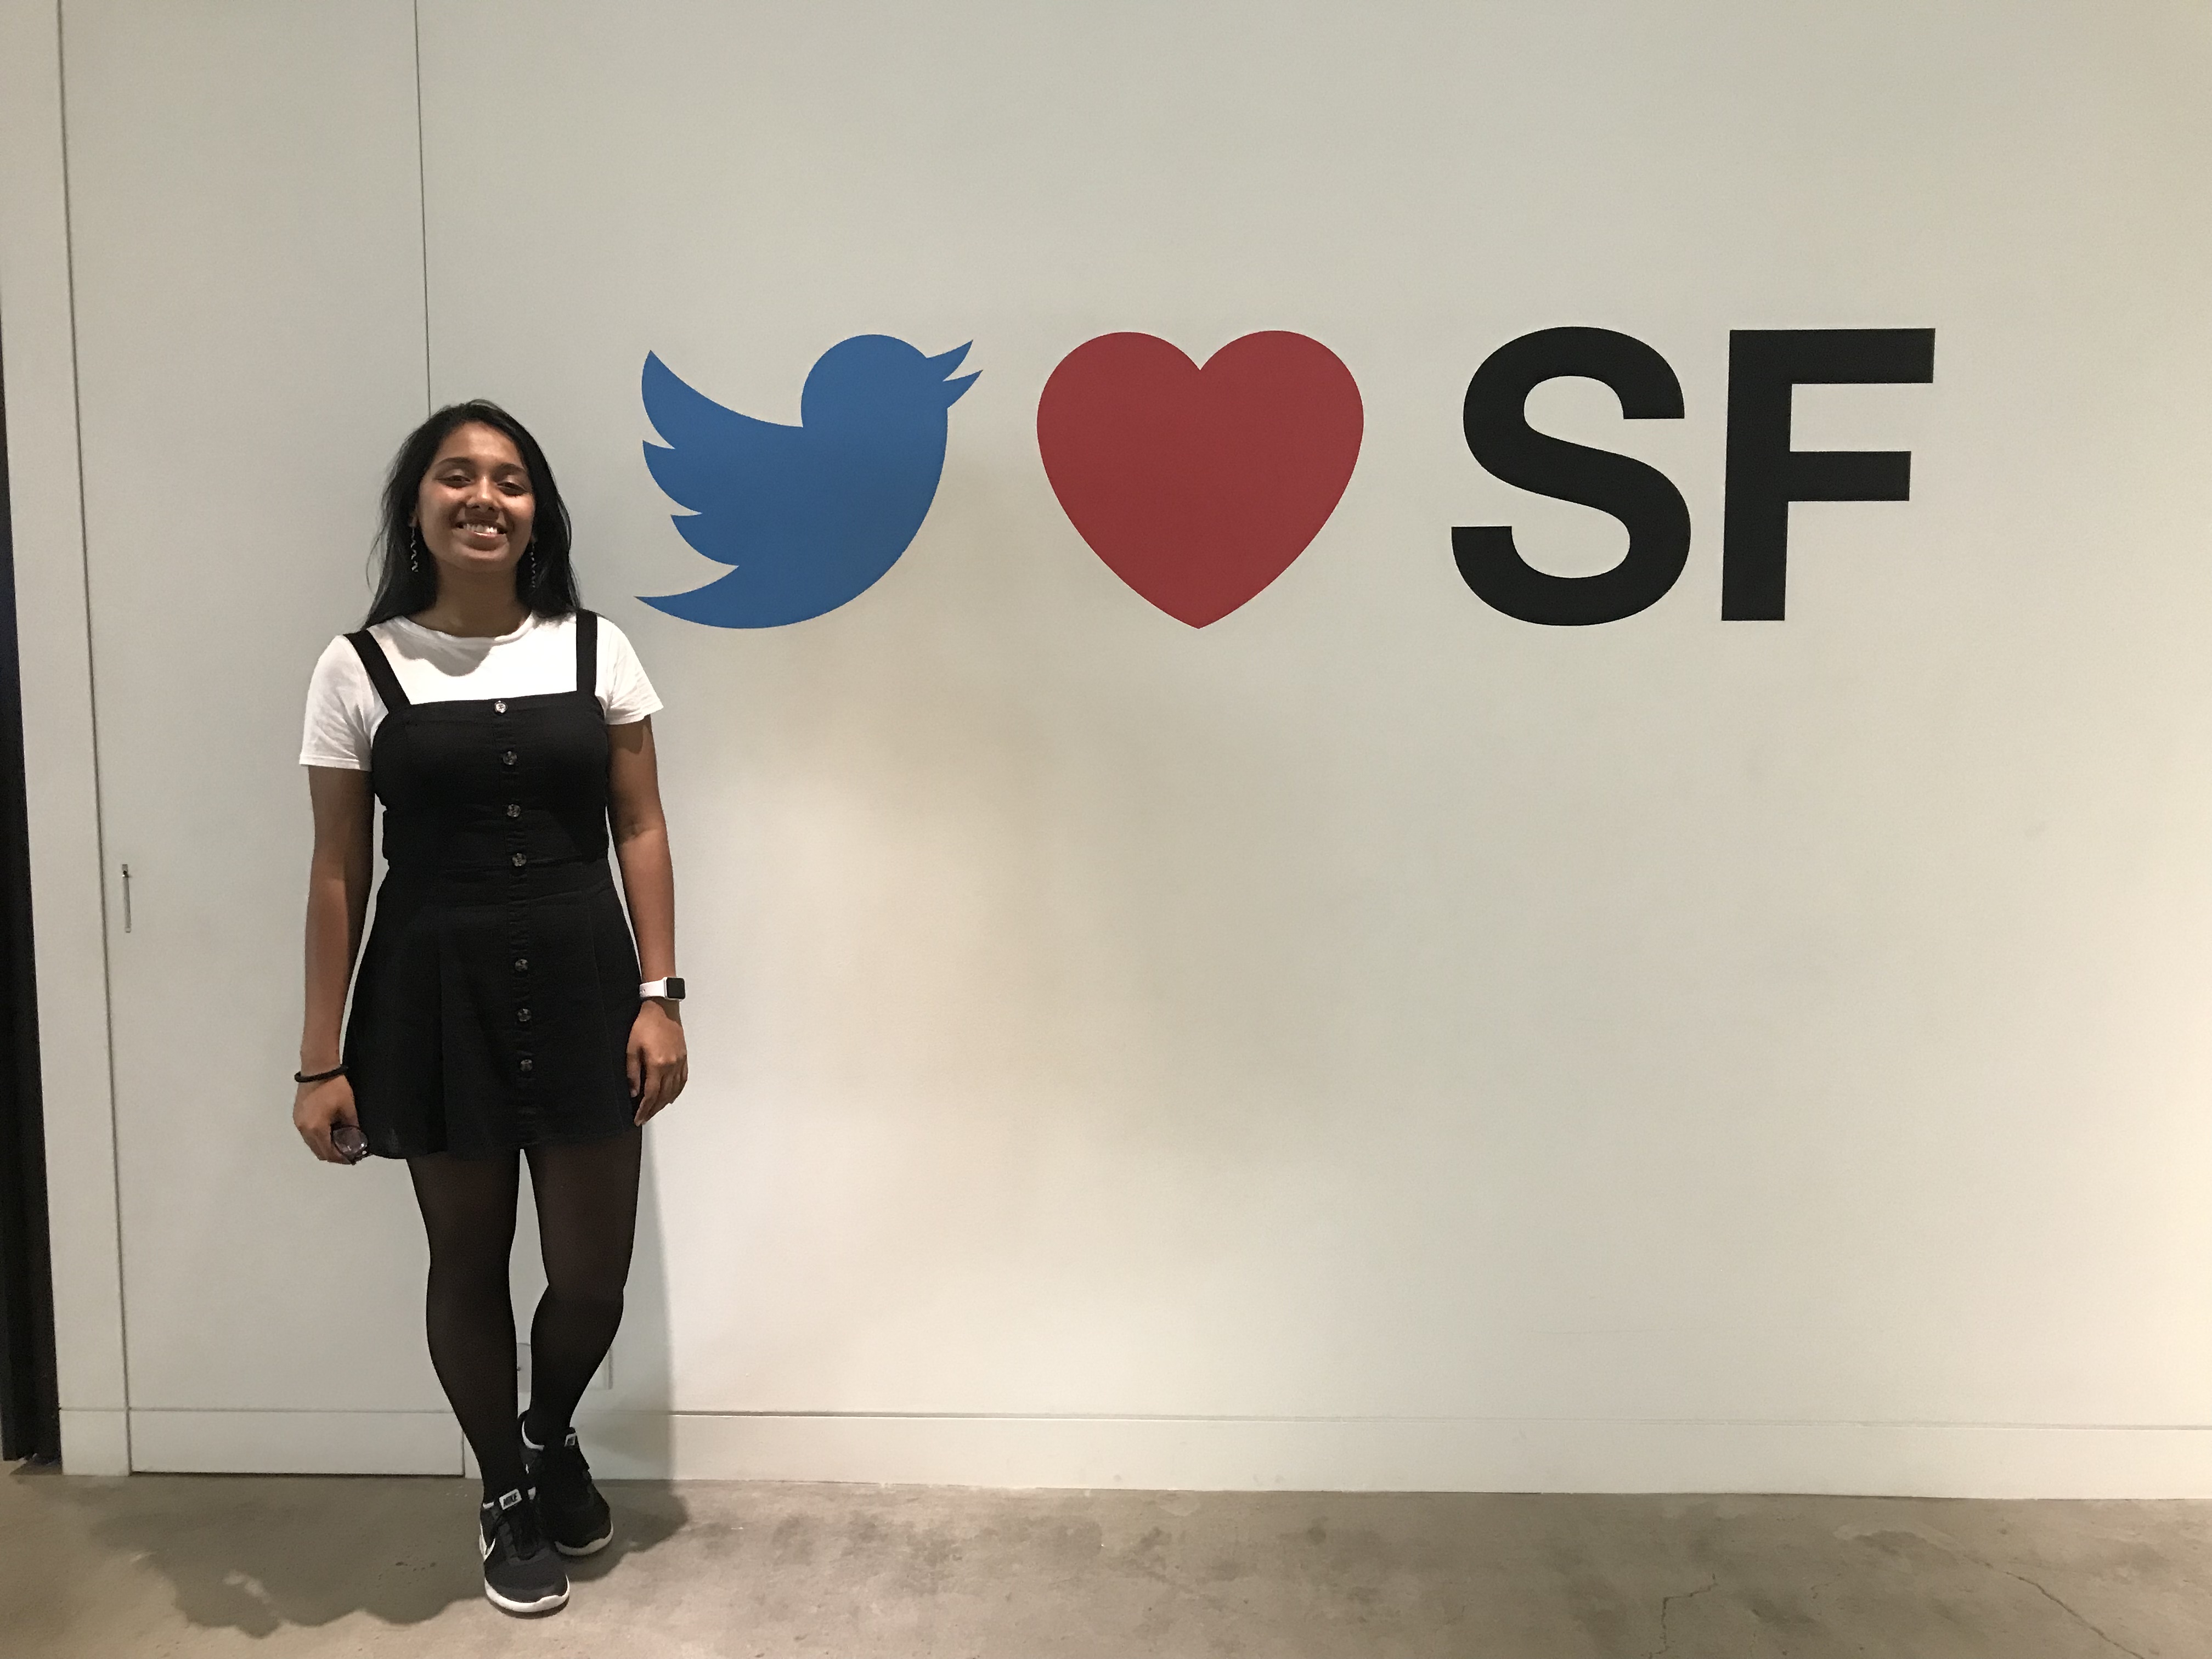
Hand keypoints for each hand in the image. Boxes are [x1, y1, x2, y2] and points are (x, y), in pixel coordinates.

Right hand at [293, 1073, 360, 1163]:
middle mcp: (304, 1129)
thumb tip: (357, 1139)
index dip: (341, 1158)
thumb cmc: (334, 1087)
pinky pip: (308, 1135)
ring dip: (325, 1146)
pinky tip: (330, 1132)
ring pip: (312, 1144)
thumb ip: (352, 1126)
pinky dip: (318, 1138)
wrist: (317, 1070)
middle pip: (318, 1151)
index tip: (352, 1159)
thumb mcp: (348, 1108)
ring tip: (340, 1142)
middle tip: (347, 1152)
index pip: (328, 1153)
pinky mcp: (297, 1117)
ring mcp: (298, 1123)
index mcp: (316, 1129)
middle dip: (333, 1154)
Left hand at [628, 1000, 687, 1124]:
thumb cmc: (644, 1025)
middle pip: (664, 1096)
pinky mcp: (684, 1057)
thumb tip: (633, 1092)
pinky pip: (683, 1080)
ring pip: (674, 1090)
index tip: (638, 1118)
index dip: (644, 1109)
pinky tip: (671, 1097)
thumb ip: (632, 1072)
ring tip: (655, 1110)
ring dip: (664, 1103)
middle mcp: (671, 1066)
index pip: (651, 1094)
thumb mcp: (631, 1048)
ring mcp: (680, 1062)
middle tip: (644, 1118)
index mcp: (657, 1064)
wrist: (662, 1008)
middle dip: (653, 1110)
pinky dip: (677, 1092)